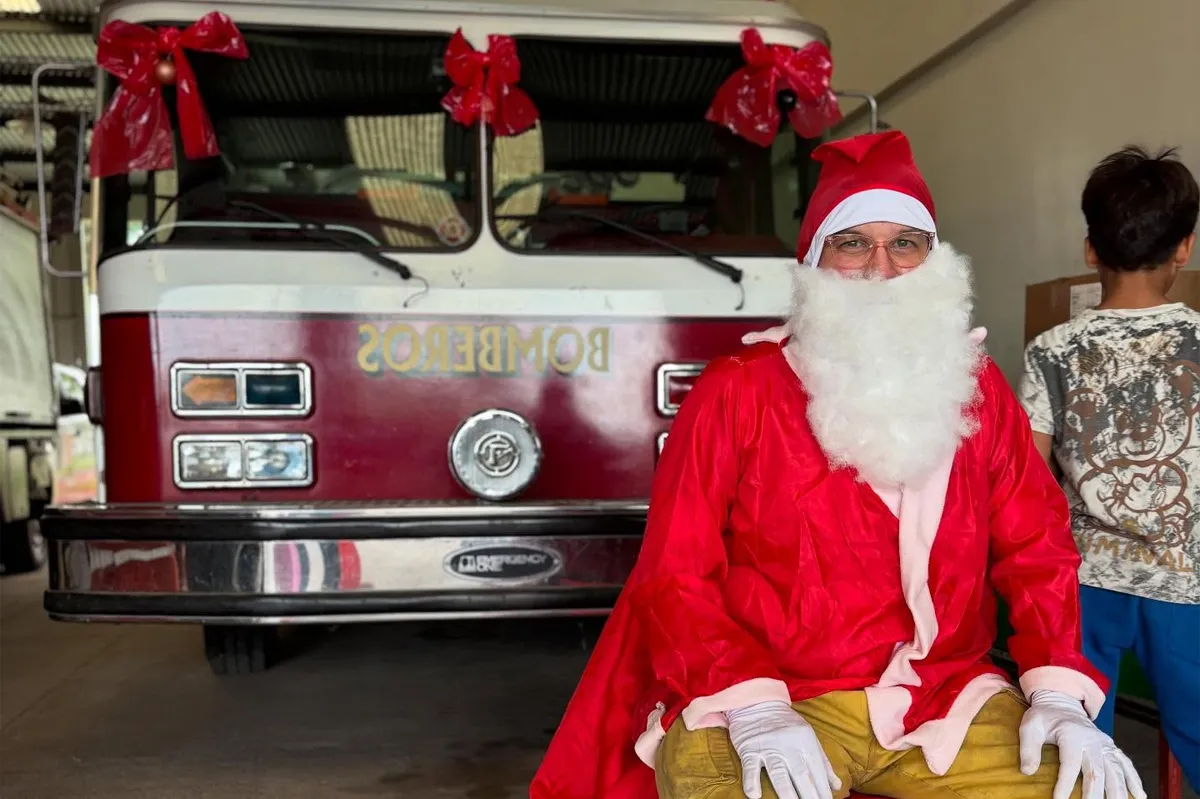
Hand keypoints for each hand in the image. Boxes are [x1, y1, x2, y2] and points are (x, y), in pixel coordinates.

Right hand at [726, 700, 841, 798]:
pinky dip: (752, 781)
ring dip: (786, 793)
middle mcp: (789, 744)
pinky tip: (754, 795)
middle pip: (801, 775)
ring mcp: (768, 747)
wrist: (757, 701)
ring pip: (778, 773)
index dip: (823, 792)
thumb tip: (836, 786)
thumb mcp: (809, 737)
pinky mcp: (749, 748)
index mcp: (806, 742)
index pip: (817, 771)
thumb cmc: (786, 724)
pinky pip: (750, 767)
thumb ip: (823, 762)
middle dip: (809, 796)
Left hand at [1019, 689, 1146, 798]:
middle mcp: (1093, 740)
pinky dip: (1134, 781)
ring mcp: (1106, 745)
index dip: (1065, 785)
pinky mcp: (1112, 748)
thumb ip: (1028, 747)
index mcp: (1072, 734)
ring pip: (1116, 772)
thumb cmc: (1044, 718)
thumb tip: (1027, 771)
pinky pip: (1127, 765)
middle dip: (1094, 795)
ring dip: (1118, 793)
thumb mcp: (1030, 726)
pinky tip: (1139, 796)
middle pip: (1097, 772)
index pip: (1069, 764)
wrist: (1062, 703)